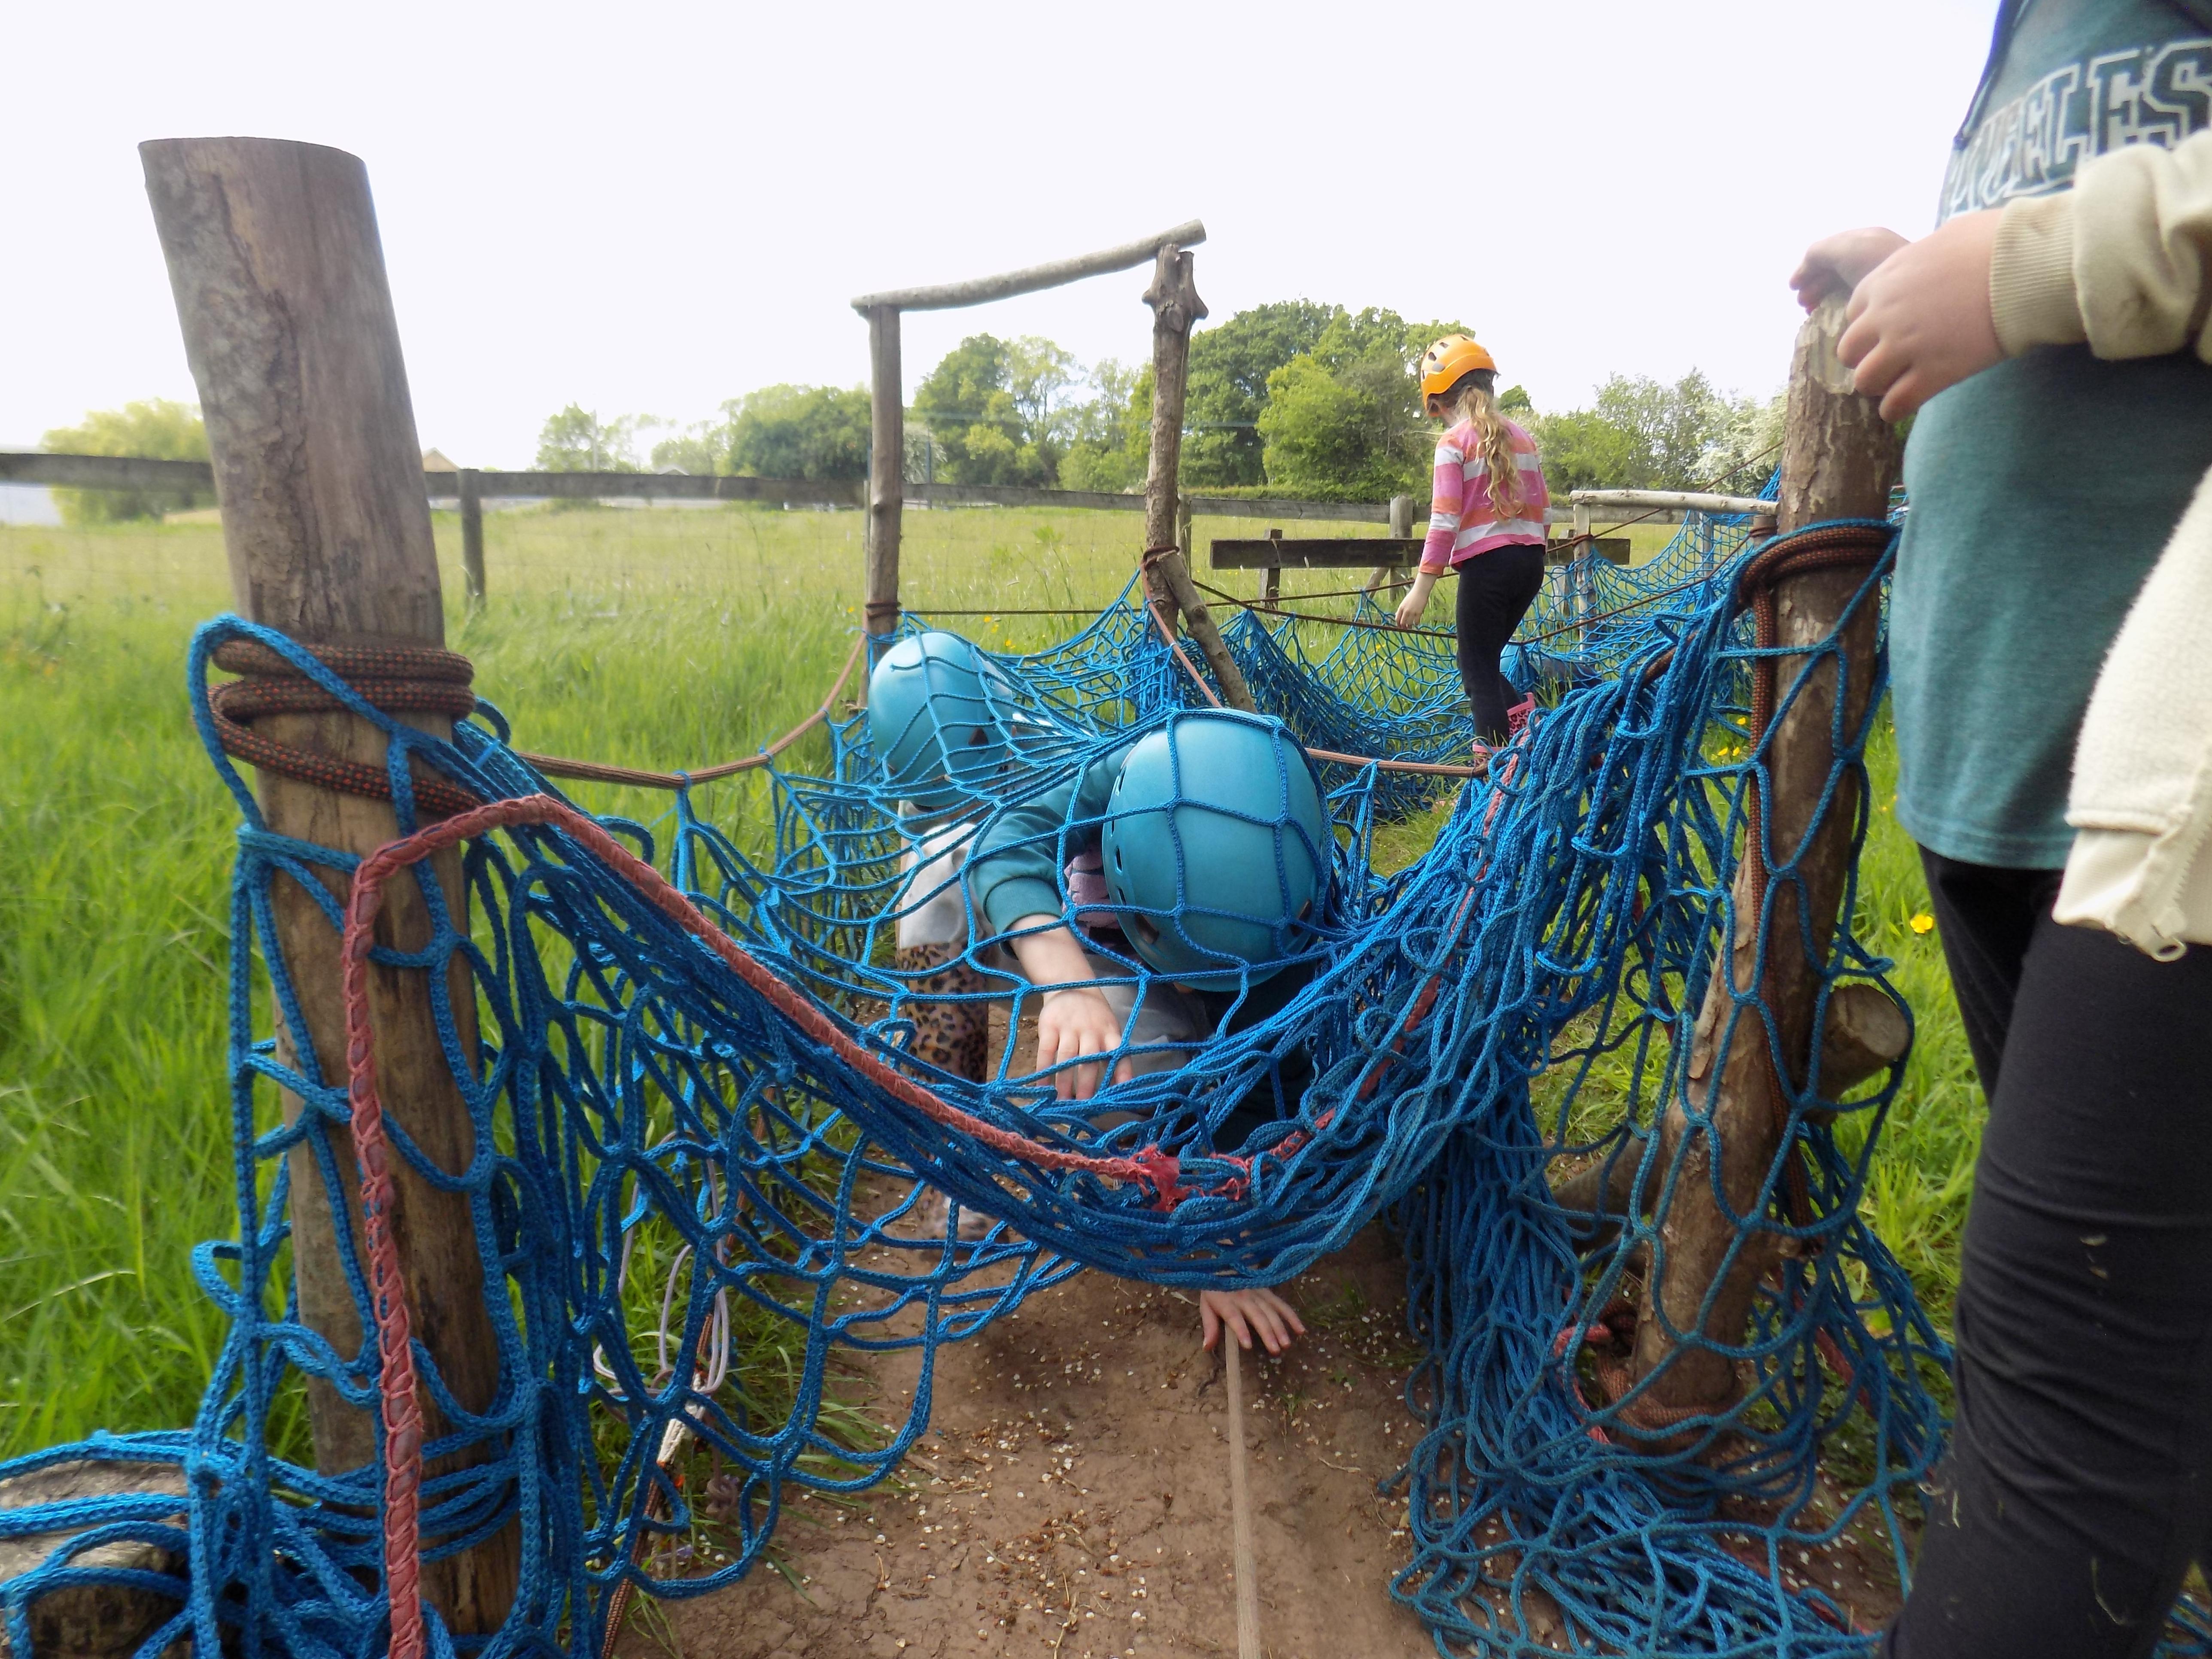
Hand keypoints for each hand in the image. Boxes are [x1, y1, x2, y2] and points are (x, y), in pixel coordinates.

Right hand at [1035, 984, 1129, 1100]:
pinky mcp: (1050, 1025)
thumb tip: (1117, 1088)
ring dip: (1064, 1082)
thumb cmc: (1094, 1016)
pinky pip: (1046, 1051)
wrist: (1069, 985)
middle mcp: (1092, 1030)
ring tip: (1062, 1101)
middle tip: (1083, 1105)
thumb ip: (1113, 1055)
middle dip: (1087, 1084)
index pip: (1119, 1054)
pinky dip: (1044, 1070)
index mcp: (1110, 1033)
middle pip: (1090, 1060)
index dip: (1121, 1073)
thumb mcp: (1109, 1029)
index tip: (1119, 1093)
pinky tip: (1042, 1086)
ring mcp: (1070, 1027)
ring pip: (1067, 1058)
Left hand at [1200, 1287, 1305, 1355]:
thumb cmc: (1215, 1289)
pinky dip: (1292, 1317)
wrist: (1227, 1262)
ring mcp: (1259, 1294)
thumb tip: (1207, 1347)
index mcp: (1227, 1302)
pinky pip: (1282, 1305)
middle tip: (1275, 1350)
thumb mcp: (1206, 1305)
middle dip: (1267, 1333)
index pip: (1234, 1317)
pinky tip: (1300, 1330)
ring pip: (1272, 1311)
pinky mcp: (1269, 1292)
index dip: (1241, 1330)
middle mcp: (1245, 1298)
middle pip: (1258, 1316)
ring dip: (1280, 1328)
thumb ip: (1209, 1326)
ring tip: (1286, 1344)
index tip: (1248, 1345)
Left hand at [1394, 573, 1436, 630]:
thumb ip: (1401, 609)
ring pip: (1409, 623)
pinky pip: (1416, 621)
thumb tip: (1397, 615)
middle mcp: (1405, 610)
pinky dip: (1416, 623)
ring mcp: (1412, 612)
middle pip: (1402, 622)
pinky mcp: (1418, 612)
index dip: (1398, 624)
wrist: (1420, 591)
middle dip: (1403, 627)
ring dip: (1410, 626)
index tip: (1400, 626)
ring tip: (1411, 626)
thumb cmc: (1412, 596)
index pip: (1397, 619)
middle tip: (1406, 628)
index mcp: (1401, 607)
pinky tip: (1417, 623)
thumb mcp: (1404, 602)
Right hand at [1789, 227, 1908, 311]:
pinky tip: (1832, 318)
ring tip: (1812, 313)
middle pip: (1836, 271)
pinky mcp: (1886, 299)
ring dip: (1824, 299)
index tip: (1795, 288)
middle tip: (1804, 304)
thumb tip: (1802, 275)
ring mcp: (1880, 278)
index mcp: (1865, 240)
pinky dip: (1839, 308)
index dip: (1810, 269)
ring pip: (1844, 287)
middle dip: (1815, 286)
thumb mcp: (1839, 248)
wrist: (1912, 285)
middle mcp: (1873, 256)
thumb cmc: (1873, 261)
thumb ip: (1816, 254)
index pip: (1831, 253)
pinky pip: (1856, 301)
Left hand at [1838, 211, 2003, 419]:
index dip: (1870, 325)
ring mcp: (1905, 347)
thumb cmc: (1994, 243)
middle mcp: (1885, 316)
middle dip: (1865, 358)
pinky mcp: (1933, 373)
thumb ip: (1923, 257)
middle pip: (1849, 351)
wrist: (2025, 266)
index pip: (1853, 313)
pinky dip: (1895, 408)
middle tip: (1889, 360)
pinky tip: (1906, 403)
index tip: (1888, 330)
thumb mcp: (1944, 238)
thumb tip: (1932, 259)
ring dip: (1878, 384)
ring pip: (1865, 381)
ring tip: (1896, 383)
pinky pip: (1895, 404)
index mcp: (1883, 281)